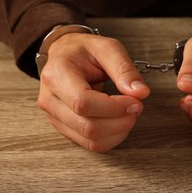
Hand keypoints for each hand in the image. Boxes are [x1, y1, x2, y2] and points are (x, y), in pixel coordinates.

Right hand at [36, 33, 149, 152]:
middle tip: (137, 106)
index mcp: (57, 75)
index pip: (83, 103)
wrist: (64, 55)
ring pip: (90, 140)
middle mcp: (50, 100)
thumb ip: (124, 69)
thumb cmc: (84, 51)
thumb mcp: (107, 48)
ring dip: (118, 131)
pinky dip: (112, 137)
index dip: (114, 107)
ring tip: (129, 113)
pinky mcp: (64, 128)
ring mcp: (55, 117)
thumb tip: (141, 93)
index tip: (135, 101)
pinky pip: (90, 144)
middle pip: (87, 127)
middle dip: (120, 121)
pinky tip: (120, 122)